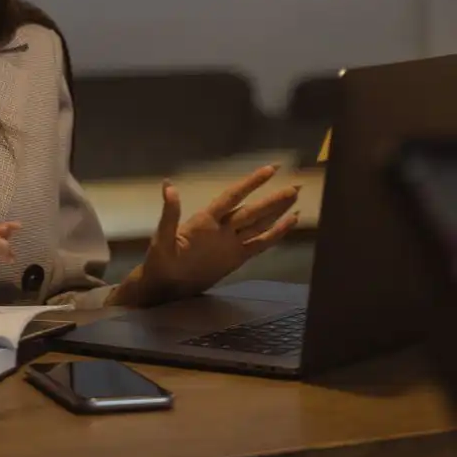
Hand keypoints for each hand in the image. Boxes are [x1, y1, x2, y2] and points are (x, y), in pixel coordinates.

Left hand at [113, 166, 298, 306]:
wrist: (165, 285)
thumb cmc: (160, 260)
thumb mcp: (163, 238)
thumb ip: (170, 214)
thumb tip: (168, 186)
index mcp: (206, 220)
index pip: (233, 197)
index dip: (251, 183)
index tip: (270, 170)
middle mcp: (223, 227)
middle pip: (252, 210)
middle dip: (272, 198)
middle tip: (295, 185)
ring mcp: (231, 242)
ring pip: (259, 224)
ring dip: (277, 211)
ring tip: (295, 197)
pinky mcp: (237, 258)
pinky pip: (260, 244)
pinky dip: (276, 234)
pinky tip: (290, 223)